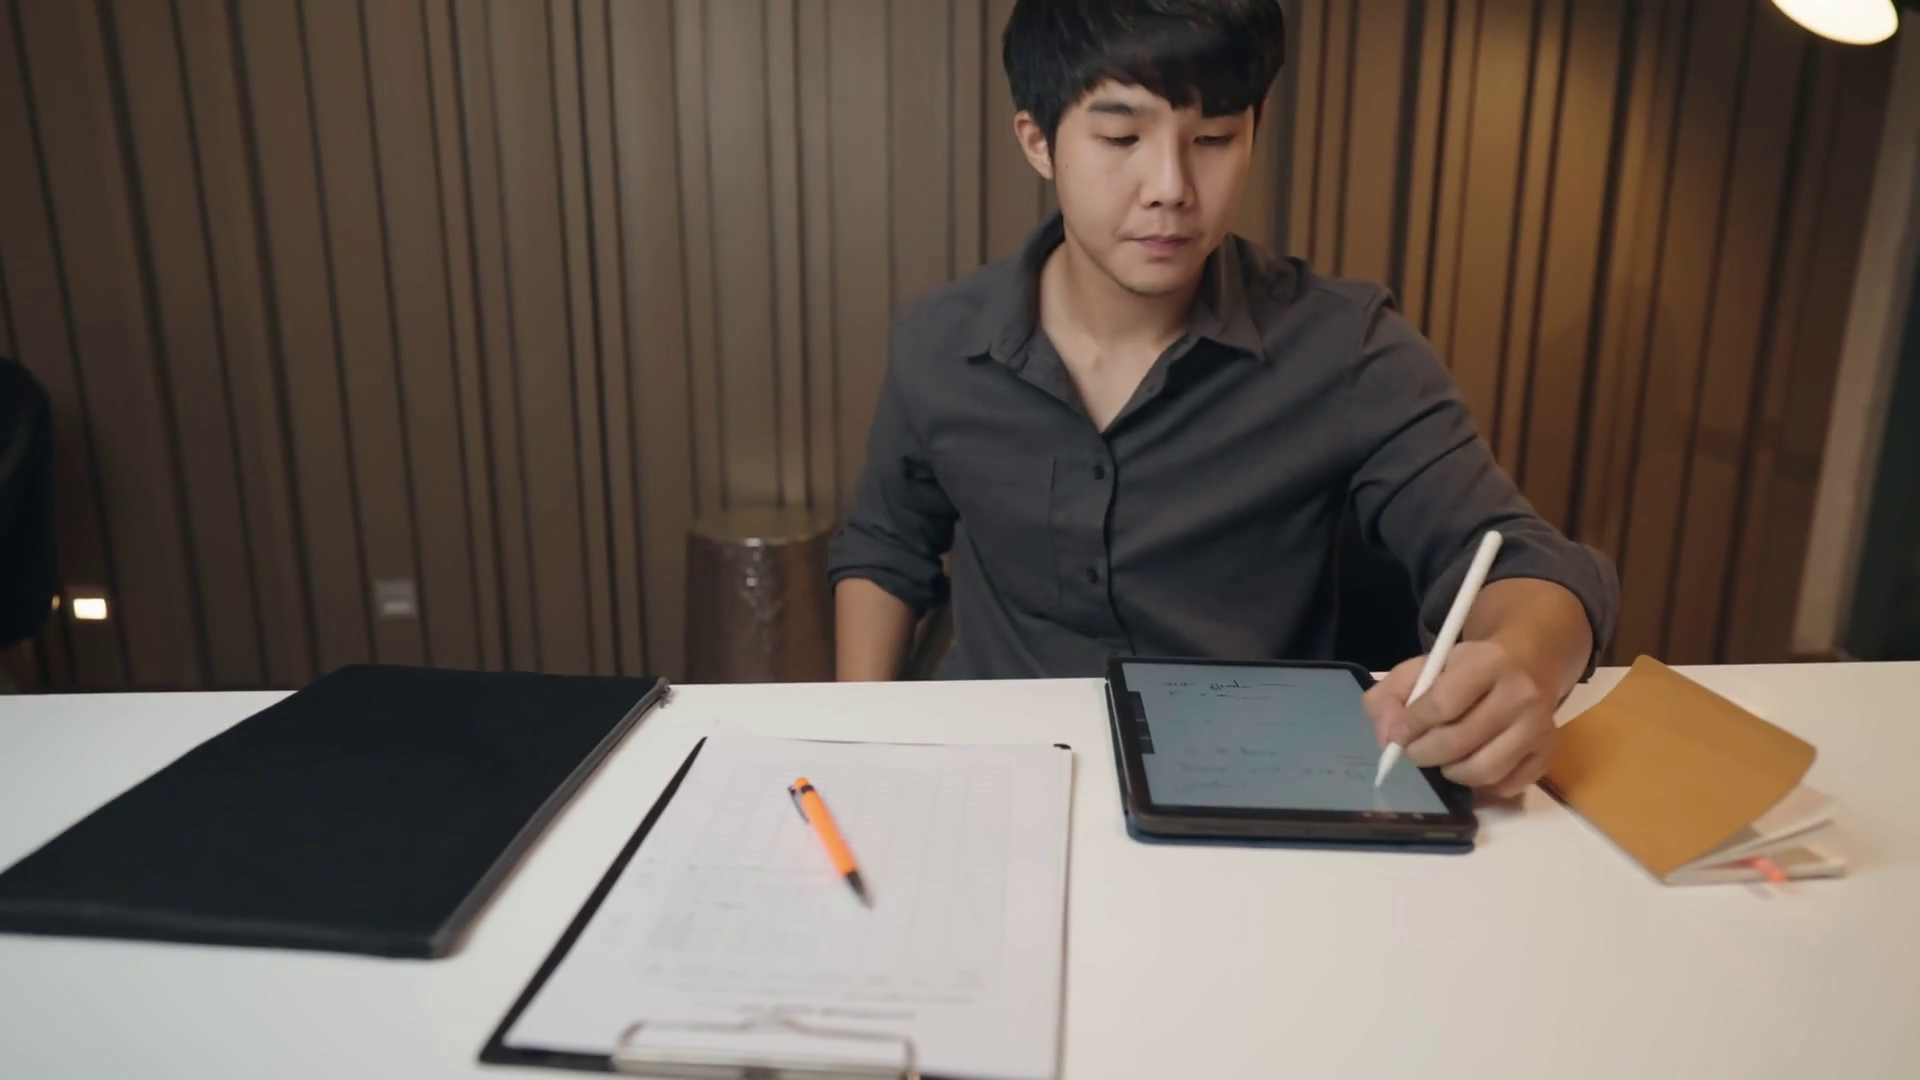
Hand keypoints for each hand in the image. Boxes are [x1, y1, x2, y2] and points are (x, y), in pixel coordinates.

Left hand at [1362, 640, 1558, 796]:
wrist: (1528, 662)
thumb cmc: (1469, 667)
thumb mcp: (1427, 665)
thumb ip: (1392, 694)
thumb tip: (1386, 737)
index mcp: (1489, 661)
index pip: (1442, 704)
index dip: (1411, 725)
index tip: (1397, 735)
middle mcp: (1521, 693)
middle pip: (1459, 742)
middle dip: (1423, 754)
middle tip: (1413, 752)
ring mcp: (1540, 726)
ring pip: (1483, 771)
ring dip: (1451, 772)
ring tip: (1443, 759)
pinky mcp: (1549, 753)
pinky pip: (1505, 786)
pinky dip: (1480, 784)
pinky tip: (1471, 762)